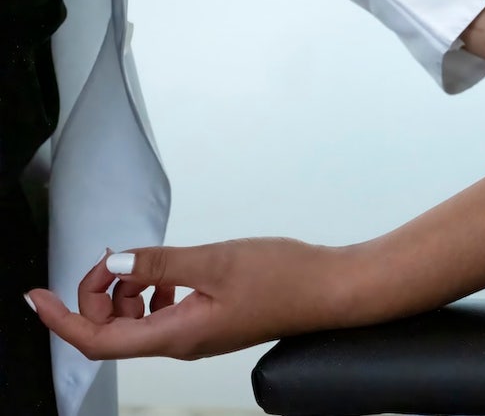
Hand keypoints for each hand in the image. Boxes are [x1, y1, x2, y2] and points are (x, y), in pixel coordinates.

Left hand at [26, 240, 347, 359]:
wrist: (331, 290)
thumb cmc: (286, 279)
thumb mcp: (216, 261)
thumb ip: (161, 262)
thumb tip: (116, 263)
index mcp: (178, 334)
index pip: (98, 341)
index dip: (61, 319)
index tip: (37, 297)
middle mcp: (183, 342)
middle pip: (112, 332)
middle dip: (99, 295)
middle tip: (114, 257)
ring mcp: (198, 334)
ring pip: (137, 322)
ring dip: (128, 291)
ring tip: (148, 261)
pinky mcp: (213, 321)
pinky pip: (163, 313)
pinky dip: (154, 290)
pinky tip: (173, 270)